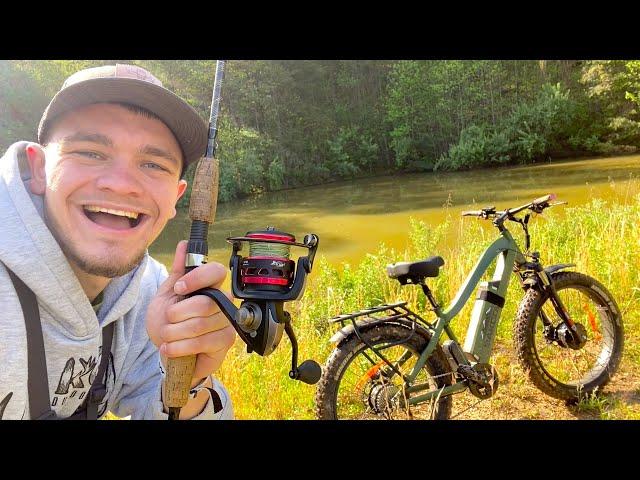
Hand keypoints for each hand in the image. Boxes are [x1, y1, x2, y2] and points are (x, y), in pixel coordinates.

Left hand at [146, 240, 236, 383]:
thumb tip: (184, 244)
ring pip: (200, 325)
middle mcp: (223, 302)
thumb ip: (178, 272)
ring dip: (175, 333)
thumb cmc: (169, 323)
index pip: (216, 272)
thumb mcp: (167, 295)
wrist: (169, 353)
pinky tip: (170, 348)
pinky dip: (179, 347)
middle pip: (205, 302)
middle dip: (177, 314)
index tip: (178, 288)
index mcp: (210, 286)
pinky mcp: (225, 342)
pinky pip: (202, 342)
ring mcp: (226, 323)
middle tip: (166, 320)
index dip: (198, 278)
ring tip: (166, 336)